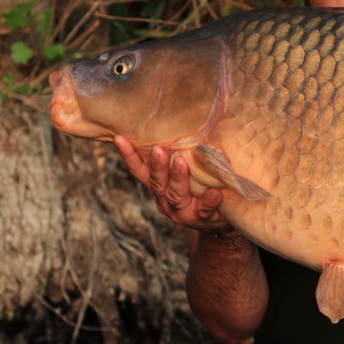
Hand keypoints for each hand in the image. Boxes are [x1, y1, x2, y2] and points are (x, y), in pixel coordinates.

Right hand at [114, 136, 229, 230]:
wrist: (222, 219)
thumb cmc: (203, 187)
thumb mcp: (190, 172)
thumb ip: (186, 155)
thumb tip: (190, 123)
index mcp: (160, 186)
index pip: (140, 171)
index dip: (129, 156)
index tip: (120, 138)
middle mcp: (165, 200)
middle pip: (157, 183)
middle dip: (157, 166)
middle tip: (158, 149)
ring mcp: (182, 212)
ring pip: (176, 196)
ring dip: (178, 178)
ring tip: (181, 162)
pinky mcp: (202, 219)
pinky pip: (204, 210)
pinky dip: (209, 200)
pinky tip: (215, 191)